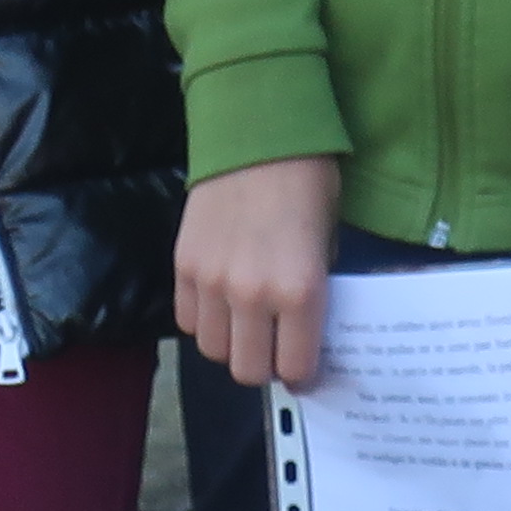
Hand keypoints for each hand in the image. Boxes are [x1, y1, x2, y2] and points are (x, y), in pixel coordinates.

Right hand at [177, 155, 345, 388]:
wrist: (258, 138)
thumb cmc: (309, 184)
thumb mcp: (329, 242)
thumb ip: (314, 291)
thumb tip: (307, 331)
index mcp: (300, 290)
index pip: (294, 367)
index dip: (302, 373)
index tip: (306, 368)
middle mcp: (251, 295)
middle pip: (247, 370)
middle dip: (265, 365)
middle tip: (277, 348)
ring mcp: (211, 283)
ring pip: (212, 351)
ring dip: (232, 345)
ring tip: (248, 324)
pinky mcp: (181, 267)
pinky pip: (187, 321)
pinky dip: (205, 321)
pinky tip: (222, 302)